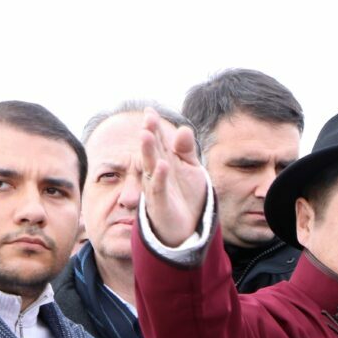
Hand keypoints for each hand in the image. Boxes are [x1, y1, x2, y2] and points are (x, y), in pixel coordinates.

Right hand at [139, 108, 208, 246]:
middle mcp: (157, 172)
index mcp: (165, 161)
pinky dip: (160, 177)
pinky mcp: (160, 203)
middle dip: (150, 134)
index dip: (154, 126)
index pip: (158, 141)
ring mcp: (157, 187)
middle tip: (147, 117)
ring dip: (148, 151)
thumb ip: (187, 150)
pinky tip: (162, 165)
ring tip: (146, 135)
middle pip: (153, 150)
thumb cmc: (187, 196)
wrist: (186, 227)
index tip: (150, 110)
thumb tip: (184, 128)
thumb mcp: (191, 169)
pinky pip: (159, 188)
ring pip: (150, 167)